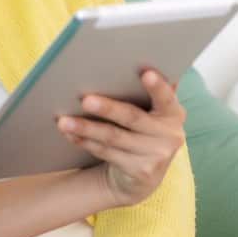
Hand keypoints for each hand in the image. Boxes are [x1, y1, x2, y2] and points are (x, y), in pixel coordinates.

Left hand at [56, 70, 186, 206]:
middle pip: (133, 118)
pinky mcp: (140, 172)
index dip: (157, 86)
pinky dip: (85, 142)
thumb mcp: (151, 112)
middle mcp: (170, 135)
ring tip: (64, 121)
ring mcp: (156, 156)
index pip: (166, 97)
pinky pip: (106, 153)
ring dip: (86, 128)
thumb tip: (125, 62)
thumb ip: (146, 92)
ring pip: (114, 138)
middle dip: (107, 108)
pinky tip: (69, 134)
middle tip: (85, 99)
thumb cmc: (142, 129)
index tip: (146, 73)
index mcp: (173, 112)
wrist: (143, 174)